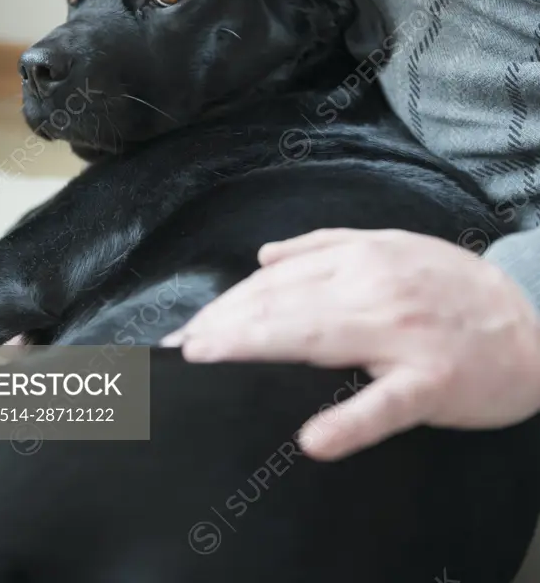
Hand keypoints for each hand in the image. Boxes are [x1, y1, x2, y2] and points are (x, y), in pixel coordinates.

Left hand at [161, 229, 539, 458]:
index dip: (229, 304)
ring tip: (209, 360)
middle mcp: (374, 287)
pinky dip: (350, 419)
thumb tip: (264, 255)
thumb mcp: (391, 244)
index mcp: (362, 258)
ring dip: (257, 346)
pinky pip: (386, 403)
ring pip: (317, 336)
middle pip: (285, 303)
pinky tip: (315, 440)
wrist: (533, 317)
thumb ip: (324, 245)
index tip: (190, 330)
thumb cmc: (452, 286)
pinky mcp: (433, 381)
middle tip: (178, 350)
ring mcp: (403, 334)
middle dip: (225, 323)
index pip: (277, 281)